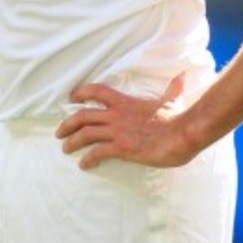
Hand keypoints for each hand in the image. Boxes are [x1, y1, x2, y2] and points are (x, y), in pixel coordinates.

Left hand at [56, 73, 191, 168]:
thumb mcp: (172, 99)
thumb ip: (172, 89)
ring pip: (86, 133)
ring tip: (66, 148)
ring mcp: (118, 131)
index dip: (81, 92)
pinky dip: (88, 158)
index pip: (97, 91)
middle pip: (83, 115)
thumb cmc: (178, 117)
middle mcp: (117, 115)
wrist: (184, 133)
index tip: (72, 97)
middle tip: (59, 132)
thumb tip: (182, 77)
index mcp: (126, 102)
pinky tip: (83, 164)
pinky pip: (98, 152)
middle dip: (67, 124)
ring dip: (72, 141)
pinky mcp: (123, 148)